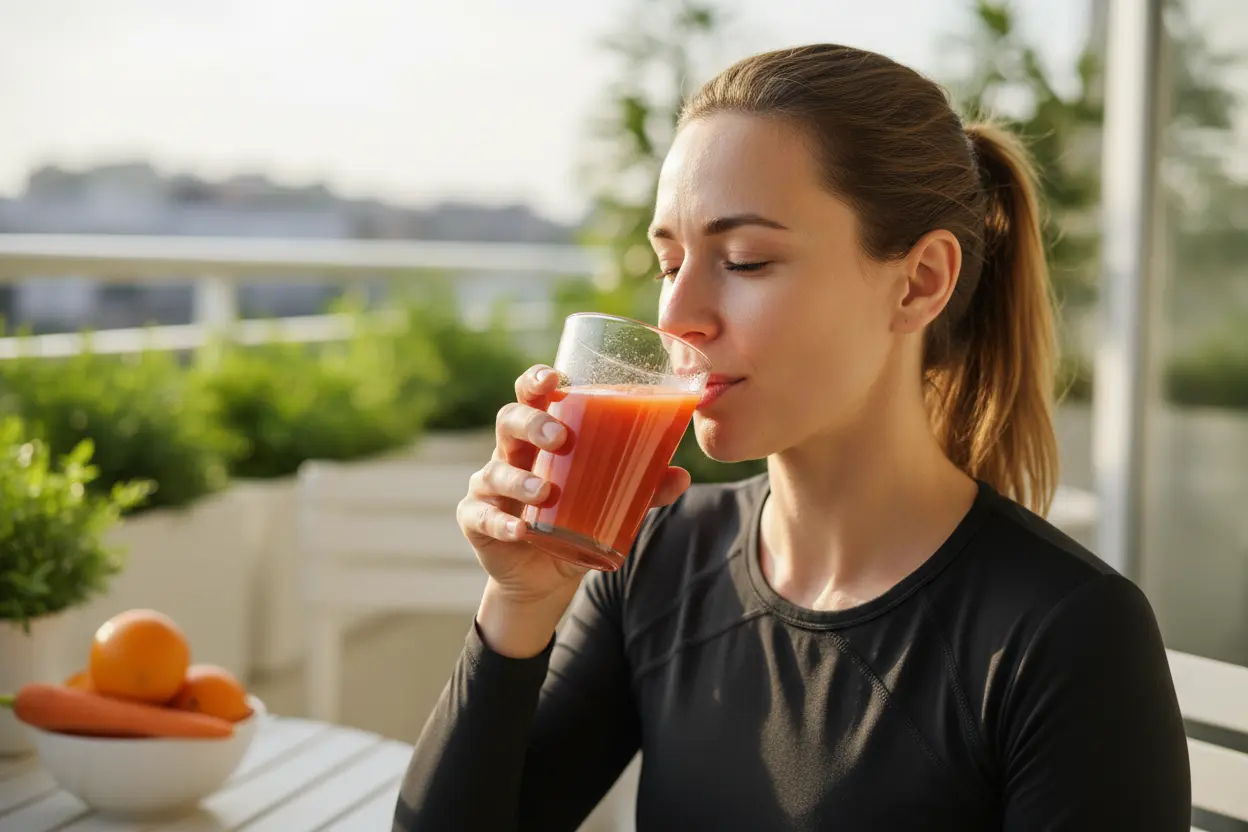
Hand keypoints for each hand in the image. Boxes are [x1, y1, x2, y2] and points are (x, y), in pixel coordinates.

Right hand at [457, 364, 690, 655]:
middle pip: (509, 421)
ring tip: (546, 492)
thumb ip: (644, 488)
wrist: (544, 575)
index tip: (554, 377)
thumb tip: (681, 475)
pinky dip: (500, 523)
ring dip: (520, 479)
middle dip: (532, 424)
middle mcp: (510, 453)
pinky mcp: (477, 520)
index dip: (536, 381)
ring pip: (496, 471)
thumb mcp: (612, 502)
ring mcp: (489, 486)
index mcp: (539, 436)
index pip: (531, 396)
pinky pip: (482, 517)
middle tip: (559, 437)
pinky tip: (519, 531)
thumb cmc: (576, 518)